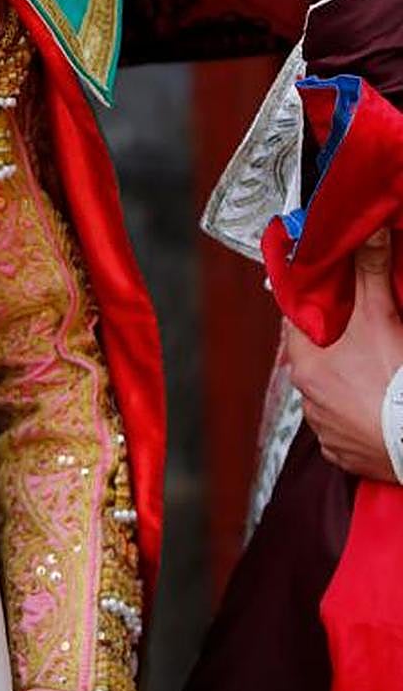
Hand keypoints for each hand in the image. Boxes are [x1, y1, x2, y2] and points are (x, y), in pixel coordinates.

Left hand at [286, 231, 402, 481]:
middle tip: (361, 336)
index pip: (296, 328)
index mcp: (305, 367)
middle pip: (315, 363)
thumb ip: (370, 274)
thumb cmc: (395, 382)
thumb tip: (369, 233)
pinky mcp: (345, 457)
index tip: (327, 301)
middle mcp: (307, 402)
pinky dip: (359, 420)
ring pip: (331, 398)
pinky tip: (378, 410)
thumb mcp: (381, 318)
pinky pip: (346, 433)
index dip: (312, 311)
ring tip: (375, 375)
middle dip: (336, 349)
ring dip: (347, 386)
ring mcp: (325, 433)